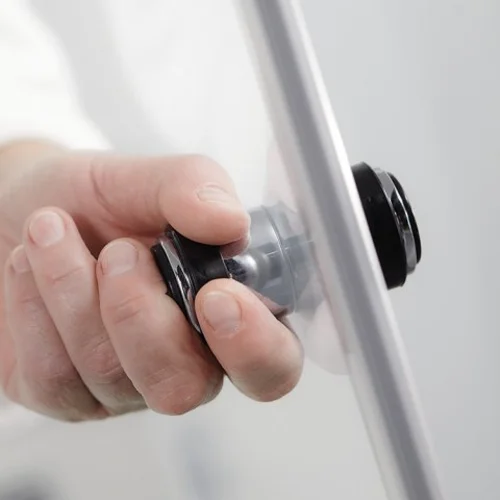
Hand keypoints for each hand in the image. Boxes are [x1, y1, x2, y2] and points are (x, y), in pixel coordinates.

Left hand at [0, 142, 302, 420]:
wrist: (23, 208)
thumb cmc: (100, 201)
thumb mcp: (150, 179)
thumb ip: (197, 190)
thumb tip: (231, 225)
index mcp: (228, 314)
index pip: (272, 365)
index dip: (254, 347)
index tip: (215, 293)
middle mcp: (184, 361)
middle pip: (184, 388)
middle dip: (141, 314)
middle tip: (119, 251)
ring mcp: (124, 386)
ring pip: (110, 375)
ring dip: (74, 291)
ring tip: (53, 231)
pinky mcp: (65, 395)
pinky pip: (52, 377)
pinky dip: (35, 308)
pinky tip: (31, 265)